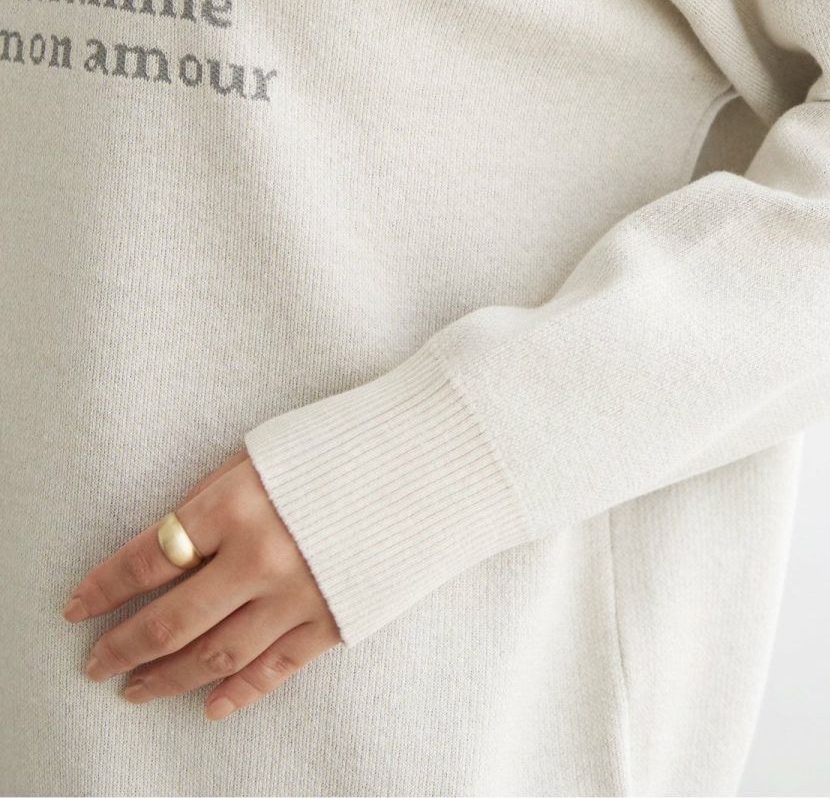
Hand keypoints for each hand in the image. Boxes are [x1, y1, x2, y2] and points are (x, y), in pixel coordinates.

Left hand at [62, 447, 340, 720]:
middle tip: (94, 663)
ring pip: (214, 656)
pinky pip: (274, 669)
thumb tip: (173, 542)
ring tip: (135, 688)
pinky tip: (208, 705)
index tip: (77, 607)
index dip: (105, 587)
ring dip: (166, 678)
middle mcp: (261, 554)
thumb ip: (217, 496)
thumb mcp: (268, 451)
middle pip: (171, 620)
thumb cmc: (347, 441)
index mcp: (237, 501)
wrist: (435, 456)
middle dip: (123, 647)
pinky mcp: (335, 619)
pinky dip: (237, 693)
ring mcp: (299, 594)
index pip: (149, 557)